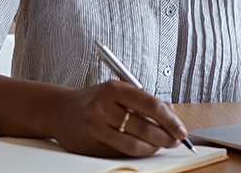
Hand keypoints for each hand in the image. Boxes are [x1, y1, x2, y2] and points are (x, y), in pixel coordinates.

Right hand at [50, 80, 187, 156]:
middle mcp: (103, 106)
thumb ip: (143, 101)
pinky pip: (120, 152)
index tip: (181, 129)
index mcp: (114, 88)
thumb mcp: (117, 91)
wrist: (59, 110)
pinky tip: (143, 148)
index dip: (170, 119)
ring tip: (160, 145)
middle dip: (165, 137)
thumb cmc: (94, 99)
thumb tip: (172, 116)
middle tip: (175, 140)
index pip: (150, 104)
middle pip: (144, 127)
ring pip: (133, 144)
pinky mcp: (90, 144)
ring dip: (152, 148)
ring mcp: (95, 126)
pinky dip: (137, 152)